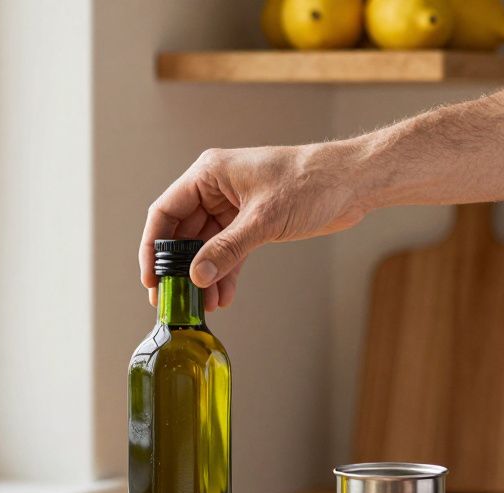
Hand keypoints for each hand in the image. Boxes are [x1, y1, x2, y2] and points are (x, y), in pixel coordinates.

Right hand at [139, 141, 368, 309]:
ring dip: (204, 277)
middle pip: (182, 234)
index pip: (165, 212)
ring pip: (205, 248)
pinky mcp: (251, 223)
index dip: (153, 248)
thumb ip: (228, 249)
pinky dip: (225, 274)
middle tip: (174, 301)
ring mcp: (232, 208)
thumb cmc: (310, 182)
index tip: (151, 280)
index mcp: (208, 175)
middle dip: (179, 269)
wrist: (351, 182)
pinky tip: (223, 297)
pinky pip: (228, 252)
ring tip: (204, 306)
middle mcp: (215, 190)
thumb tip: (197, 277)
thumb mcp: (264, 218)